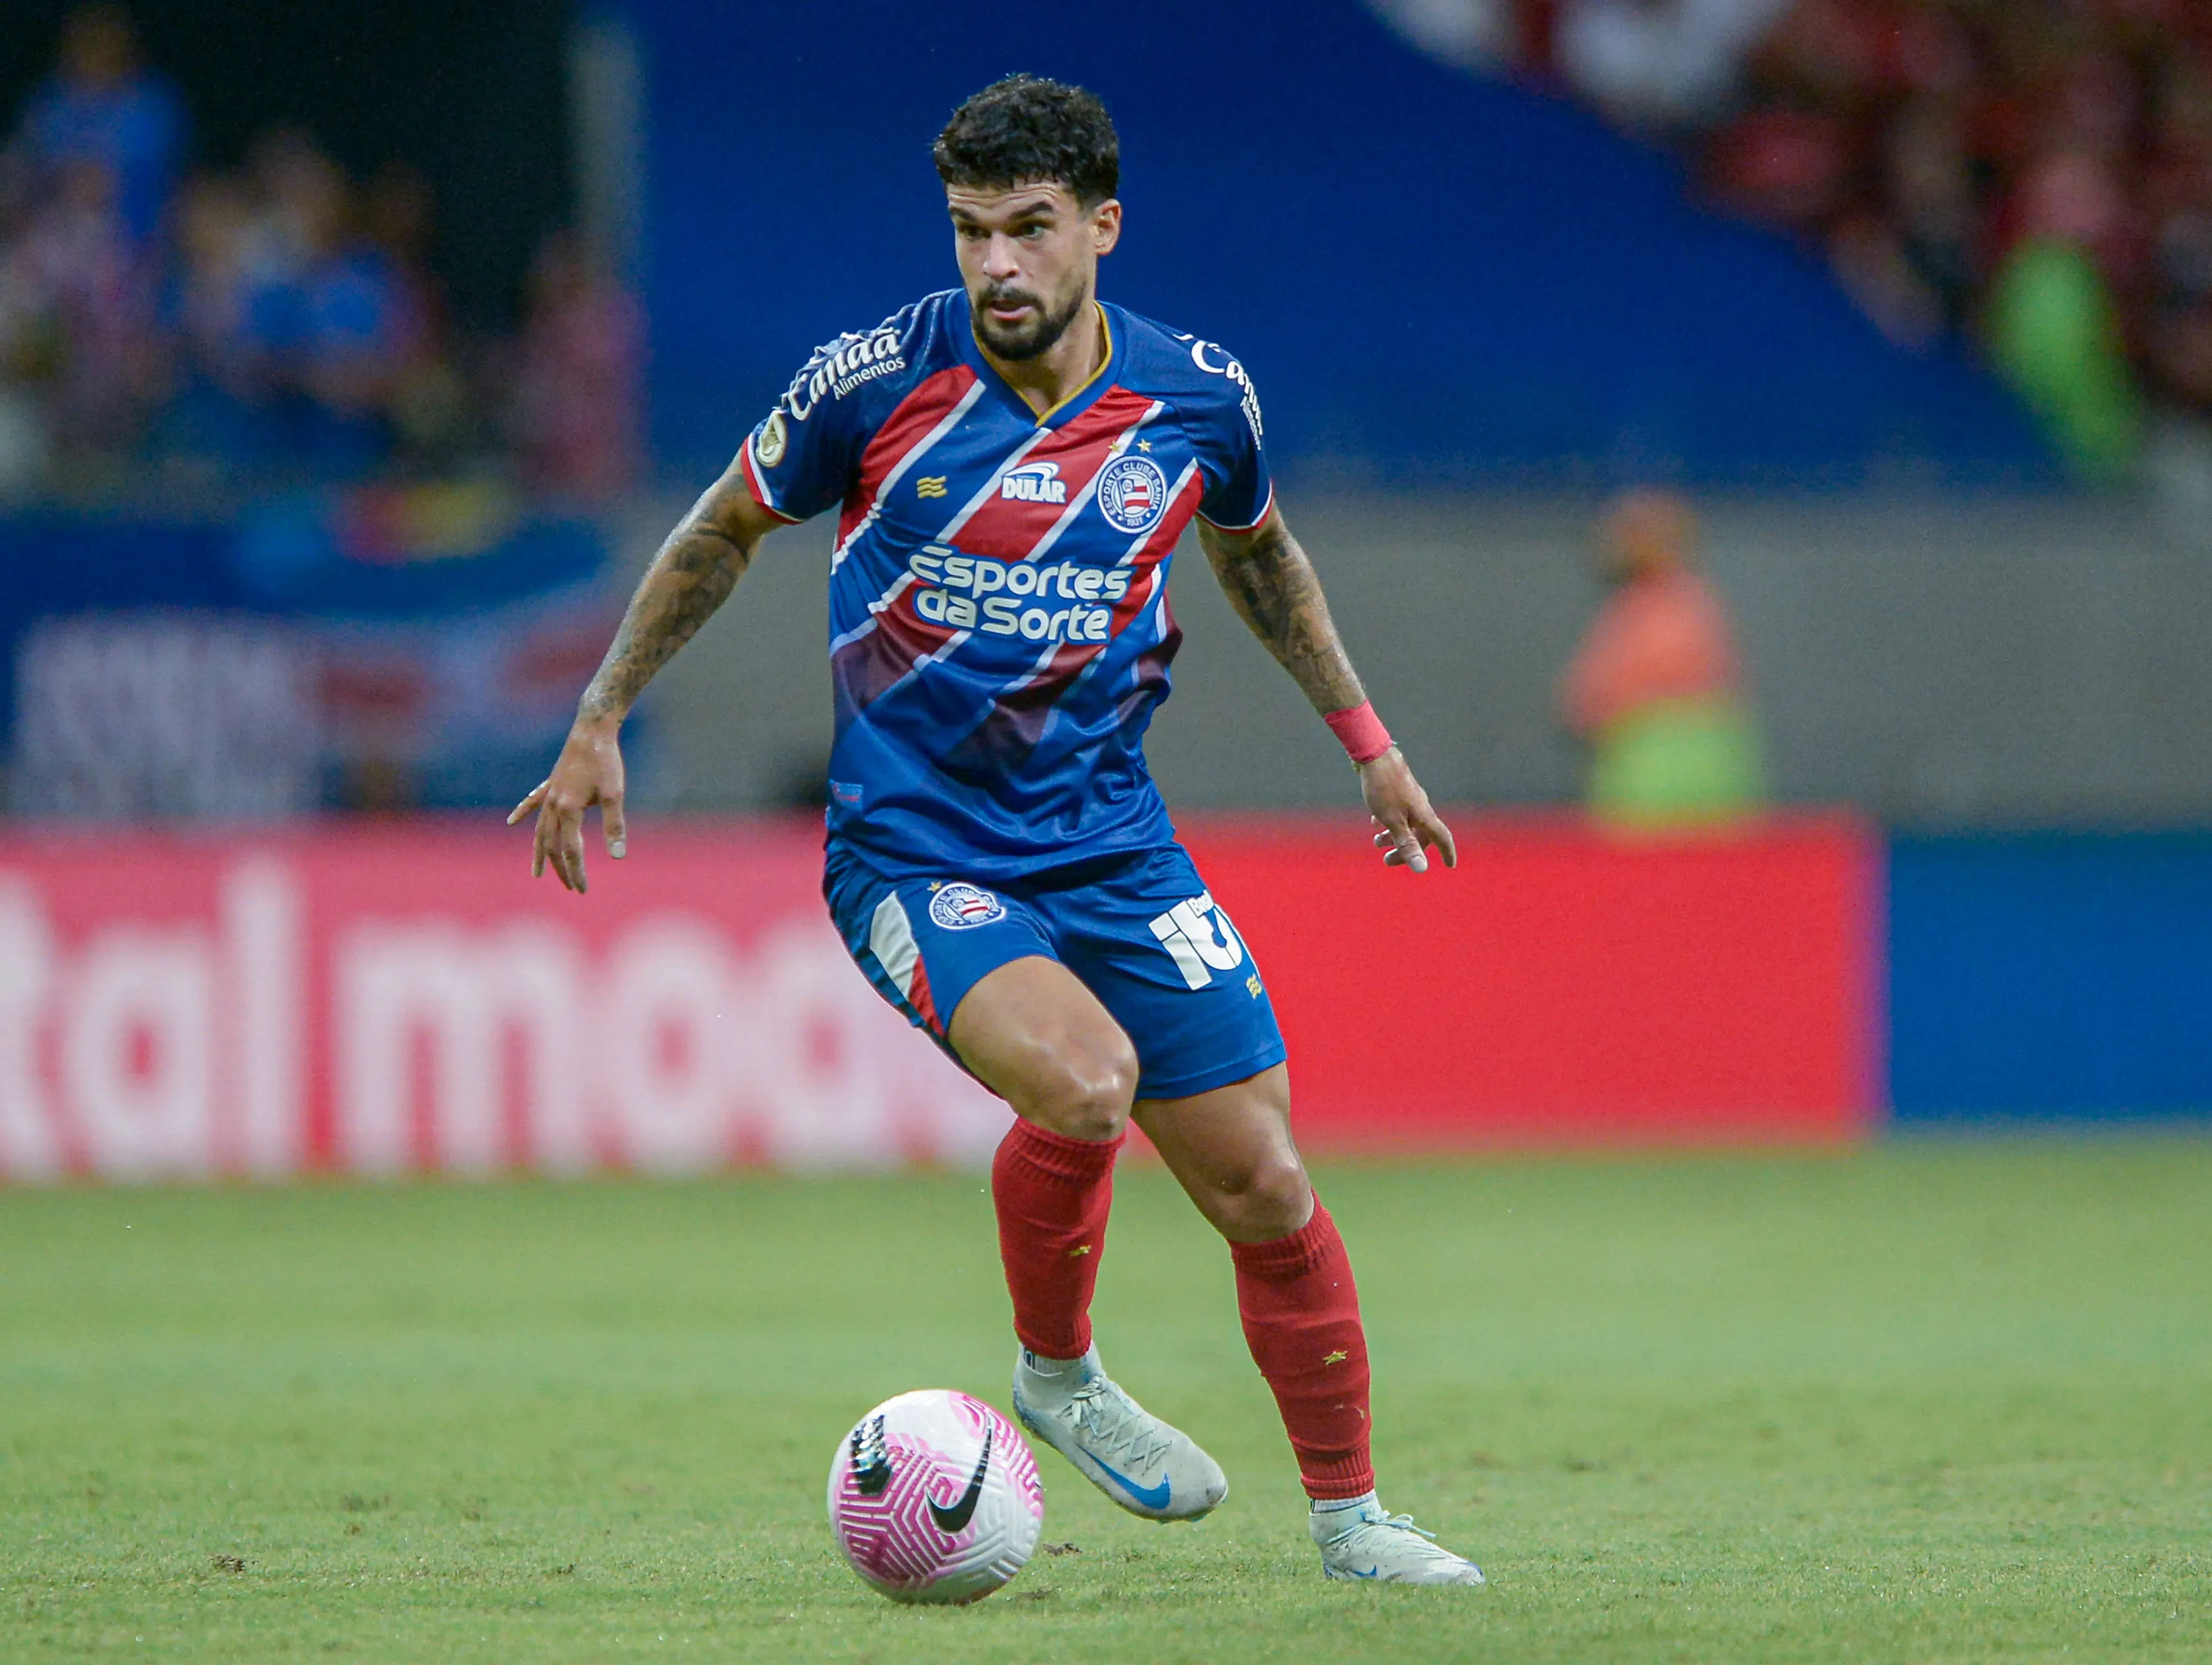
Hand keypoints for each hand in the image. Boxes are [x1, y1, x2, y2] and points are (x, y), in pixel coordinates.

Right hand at [508, 716, 626, 892]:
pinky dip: (523, 812)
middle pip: (552, 845)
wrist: (592, 729)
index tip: (582, 890)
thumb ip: (615, 826)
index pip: (571, 850)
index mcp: (568, 810)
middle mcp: (553, 805)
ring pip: (540, 830)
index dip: (577, 872)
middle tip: (570, 887)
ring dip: (540, 852)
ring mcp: (549, 793)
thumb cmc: (605, 761)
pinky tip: (513, 821)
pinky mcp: (551, 783)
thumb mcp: (614, 794)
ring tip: (537, 873)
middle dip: (560, 868)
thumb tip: (618, 856)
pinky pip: (533, 802)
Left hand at [1360, 747, 1455, 873]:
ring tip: (1376, 842)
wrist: (1374, 756)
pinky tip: (1375, 821)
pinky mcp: (1397, 789)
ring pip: (1405, 823)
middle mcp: (1420, 806)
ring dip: (1392, 836)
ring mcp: (1409, 797)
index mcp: (1424, 815)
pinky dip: (1387, 821)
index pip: (1441, 837)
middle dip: (1405, 850)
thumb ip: (1407, 844)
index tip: (1450, 865)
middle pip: (1419, 834)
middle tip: (1387, 861)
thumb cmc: (1384, 788)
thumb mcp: (1393, 821)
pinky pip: (1396, 811)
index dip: (1447, 852)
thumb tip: (1422, 868)